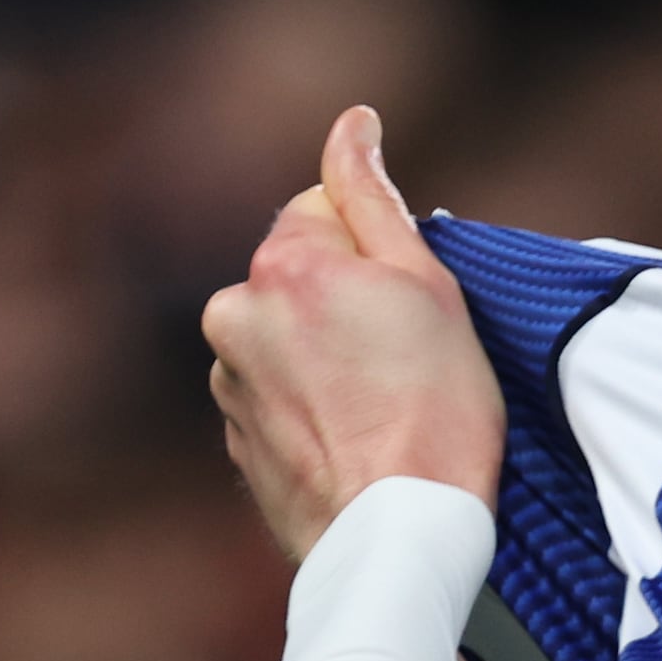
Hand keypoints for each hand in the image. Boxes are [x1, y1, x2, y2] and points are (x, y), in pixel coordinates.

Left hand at [199, 104, 498, 561]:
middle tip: (404, 359)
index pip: (323, 212)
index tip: (409, 304)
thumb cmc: (434, 412)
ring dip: (325, 357)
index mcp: (283, 265)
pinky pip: (277, 396)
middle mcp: (235, 315)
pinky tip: (356, 439)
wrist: (398, 536)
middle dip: (344, 301)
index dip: (377, 252)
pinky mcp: (235, 440)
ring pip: (286, 338)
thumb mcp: (428, 285)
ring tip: (381, 409)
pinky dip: (311, 408)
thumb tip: (352, 124)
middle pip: (299, 277)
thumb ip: (374, 197)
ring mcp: (227, 383)